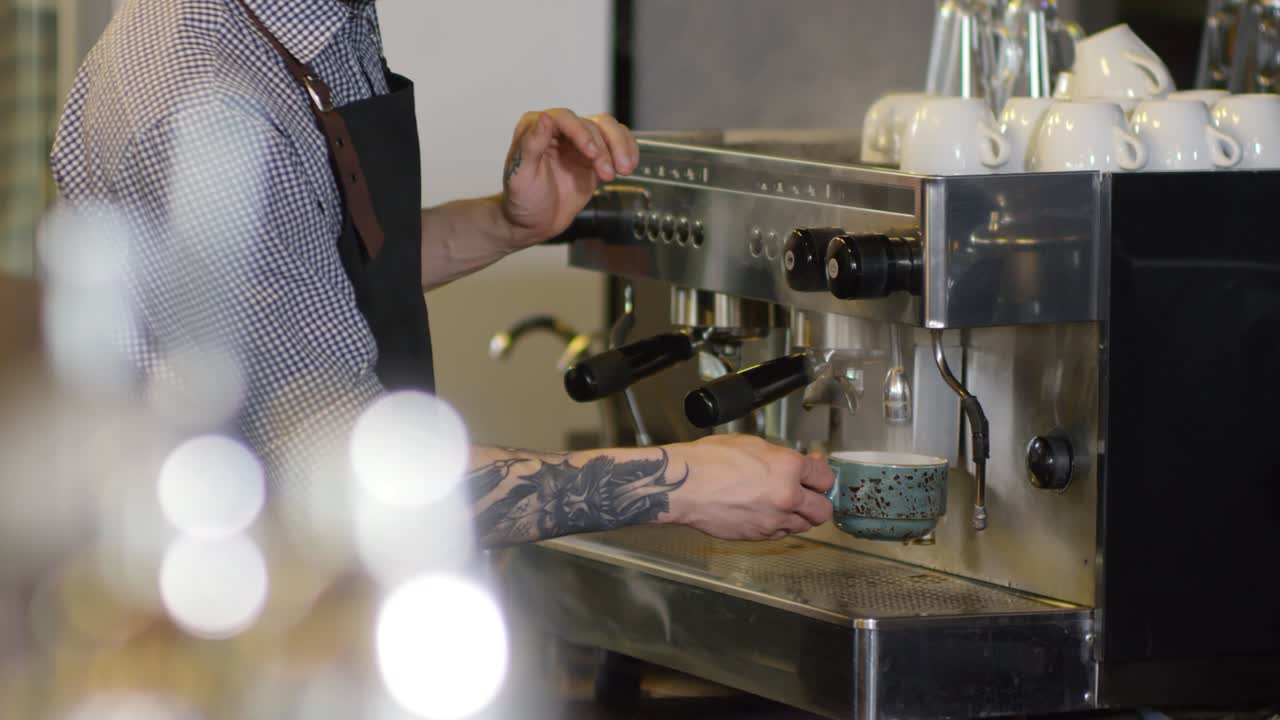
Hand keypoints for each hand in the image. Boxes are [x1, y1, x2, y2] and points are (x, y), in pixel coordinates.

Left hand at [499, 109, 638, 246]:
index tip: (591, 154)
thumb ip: (531, 145)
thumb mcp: (521, 176)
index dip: (581, 133)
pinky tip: (629, 165)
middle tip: (608, 174)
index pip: (564, 118)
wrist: (533, 223)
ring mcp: (578, 142)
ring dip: (620, 147)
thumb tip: (545, 118)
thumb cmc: (522, 201)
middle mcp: (559, 130)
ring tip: (623, 171)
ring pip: (608, 129)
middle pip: (591, 124)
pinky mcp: (594, 156)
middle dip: (604, 148)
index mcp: (535, 128)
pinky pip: (616, 143)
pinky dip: (627, 150)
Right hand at [663, 435, 834, 540]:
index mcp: (788, 468)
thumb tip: (795, 463)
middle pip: (823, 510)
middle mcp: (787, 496)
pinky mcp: (758, 535)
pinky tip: (767, 513)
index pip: (825, 477)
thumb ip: (780, 456)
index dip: (821, 474)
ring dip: (799, 515)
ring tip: (785, 504)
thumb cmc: (709, 461)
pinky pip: (780, 533)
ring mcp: (773, 520)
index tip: (816, 472)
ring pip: (803, 525)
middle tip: (809, 494)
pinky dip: (779, 525)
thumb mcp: (751, 444)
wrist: (684, 485)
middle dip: (818, 501)